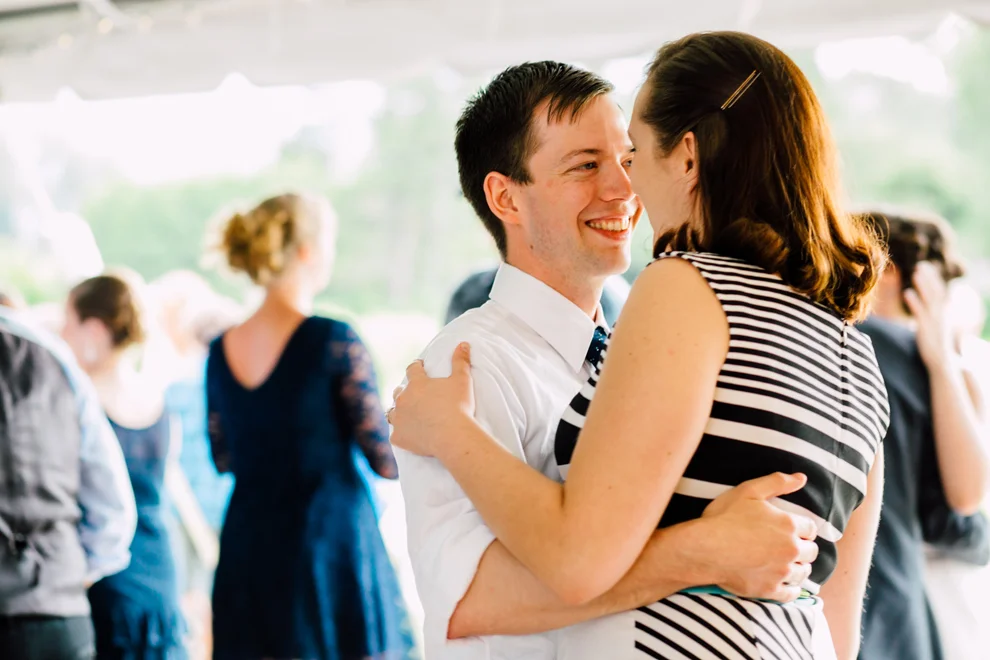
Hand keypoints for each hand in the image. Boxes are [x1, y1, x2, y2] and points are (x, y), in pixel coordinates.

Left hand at [388, 343, 475, 457]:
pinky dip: (400, 434)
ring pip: (391, 412)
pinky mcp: (399, 437)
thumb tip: (463, 343)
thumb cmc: (459, 407)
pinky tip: (404, 436)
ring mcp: (399, 419)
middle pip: (398, 391)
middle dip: (404, 390)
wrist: (453, 436)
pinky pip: (395, 435)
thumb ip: (461, 361)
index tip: (419, 365)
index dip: (416, 366)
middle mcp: (403, 399)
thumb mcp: (462, 380)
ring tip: (402, 413)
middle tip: (411, 392)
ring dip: (396, 411)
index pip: (412, 369)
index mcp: (417, 383)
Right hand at [699, 473, 818, 601]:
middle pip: (811, 552)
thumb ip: (777, 482)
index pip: (811, 528)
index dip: (802, 527)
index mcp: (789, 525)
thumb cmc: (724, 518)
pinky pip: (791, 593)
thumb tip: (801, 478)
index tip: (793, 529)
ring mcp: (781, 572)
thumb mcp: (748, 491)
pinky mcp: (770, 590)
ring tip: (787, 564)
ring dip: (799, 568)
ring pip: (803, 573)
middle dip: (804, 548)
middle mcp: (790, 550)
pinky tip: (784, 584)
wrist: (704, 549)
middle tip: (790, 546)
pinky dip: (791, 589)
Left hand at [905, 262, 957, 370]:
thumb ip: (928, 313)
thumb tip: (919, 304)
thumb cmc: (935, 344)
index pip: (939, 292)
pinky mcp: (926, 328)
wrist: (942, 362)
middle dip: (930, 278)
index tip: (926, 268)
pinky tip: (907, 292)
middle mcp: (942, 314)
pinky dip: (915, 302)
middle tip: (921, 264)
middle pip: (936, 291)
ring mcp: (935, 321)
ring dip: (924, 285)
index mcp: (944, 313)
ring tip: (916, 273)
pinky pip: (920, 312)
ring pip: (930, 299)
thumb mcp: (933, 326)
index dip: (933, 280)